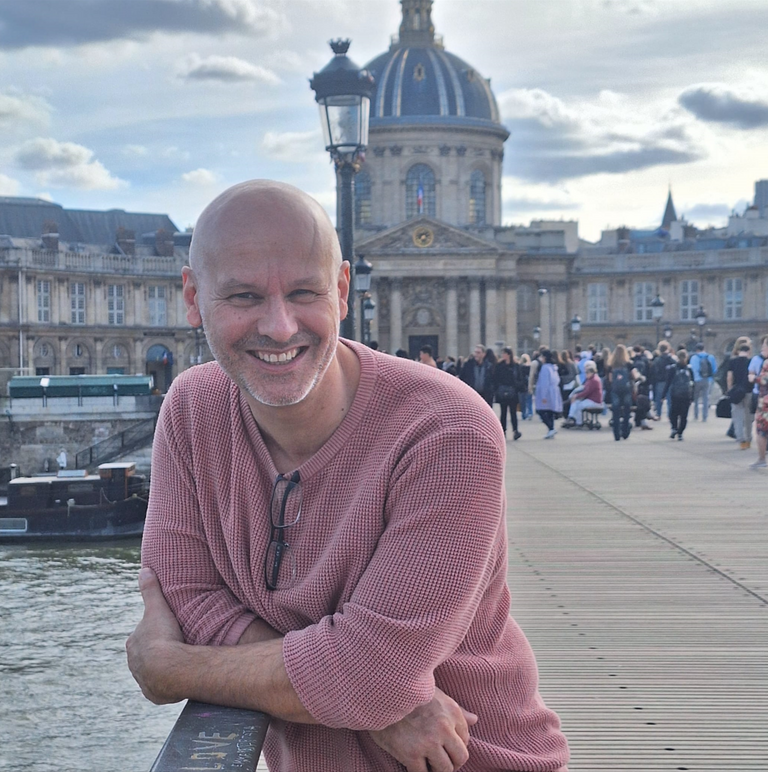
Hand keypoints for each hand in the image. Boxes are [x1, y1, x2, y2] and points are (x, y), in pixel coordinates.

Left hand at [126, 567, 185, 703]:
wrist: (168, 668)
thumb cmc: (162, 636)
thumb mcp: (157, 607)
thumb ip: (150, 589)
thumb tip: (144, 569)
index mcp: (133, 644)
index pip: (142, 635)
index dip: (154, 631)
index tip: (167, 629)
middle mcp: (134, 663)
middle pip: (146, 654)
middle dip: (157, 650)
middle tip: (175, 643)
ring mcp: (143, 680)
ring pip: (152, 671)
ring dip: (162, 667)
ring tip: (178, 661)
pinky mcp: (154, 694)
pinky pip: (160, 687)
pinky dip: (166, 684)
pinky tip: (177, 679)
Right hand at [368, 687, 477, 771]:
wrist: (379, 694)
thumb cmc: (408, 693)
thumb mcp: (435, 694)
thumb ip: (456, 710)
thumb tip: (475, 719)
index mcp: (451, 712)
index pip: (466, 740)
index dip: (455, 746)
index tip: (443, 746)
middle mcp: (443, 727)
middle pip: (460, 758)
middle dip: (452, 762)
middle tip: (439, 761)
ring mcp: (428, 742)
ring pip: (445, 769)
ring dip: (437, 769)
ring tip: (427, 763)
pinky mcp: (411, 754)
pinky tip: (413, 764)